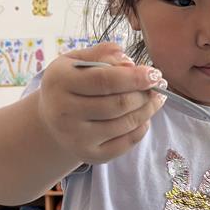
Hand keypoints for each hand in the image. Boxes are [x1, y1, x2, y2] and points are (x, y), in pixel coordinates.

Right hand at [37, 42, 166, 165]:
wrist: (51, 119)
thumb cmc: (70, 83)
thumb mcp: (77, 60)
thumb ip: (102, 54)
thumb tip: (129, 62)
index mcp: (60, 81)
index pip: (104, 80)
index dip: (134, 77)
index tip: (155, 74)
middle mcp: (63, 112)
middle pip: (118, 104)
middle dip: (144, 94)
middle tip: (157, 87)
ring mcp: (75, 137)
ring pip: (125, 124)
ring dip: (147, 110)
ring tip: (155, 99)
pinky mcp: (89, 155)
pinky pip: (125, 144)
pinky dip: (140, 129)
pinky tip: (144, 118)